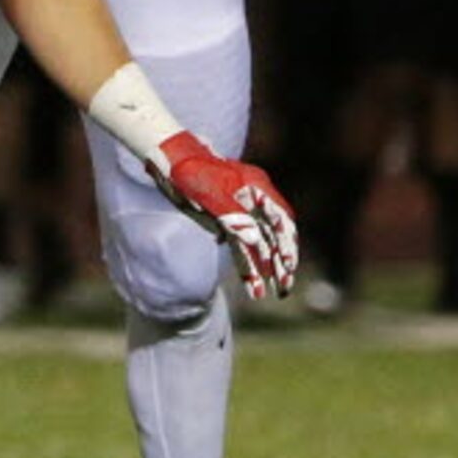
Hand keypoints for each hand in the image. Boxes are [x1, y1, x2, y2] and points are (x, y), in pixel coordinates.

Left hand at [150, 133, 300, 298]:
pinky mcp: (225, 221)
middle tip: (284, 290)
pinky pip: (239, 246)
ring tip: (265, 295)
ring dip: (262, 270)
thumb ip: (233, 218)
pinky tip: (250, 285)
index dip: (287, 244)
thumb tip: (255, 241)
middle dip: (280, 264)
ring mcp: (240, 212)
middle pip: (274, 236)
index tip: (288, 266)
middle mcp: (253, 202)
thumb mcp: (211, 196)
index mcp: (257, 189)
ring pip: (257, 245)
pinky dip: (244, 265)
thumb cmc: (191, 172)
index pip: (281, 220)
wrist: (168, 161)